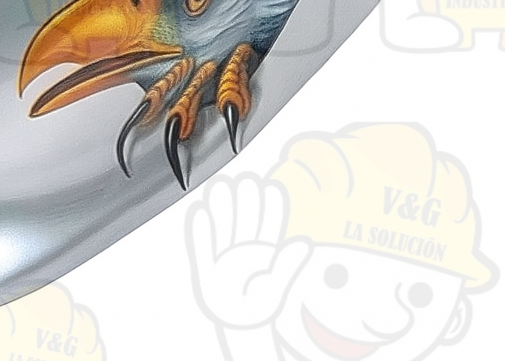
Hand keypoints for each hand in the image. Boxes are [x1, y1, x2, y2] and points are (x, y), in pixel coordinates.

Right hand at [186, 174, 309, 328]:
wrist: (238, 324)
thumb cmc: (258, 305)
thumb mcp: (277, 288)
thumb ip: (288, 265)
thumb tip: (303, 243)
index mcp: (264, 249)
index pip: (268, 222)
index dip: (270, 205)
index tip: (271, 187)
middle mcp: (243, 246)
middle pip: (244, 218)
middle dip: (245, 199)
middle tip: (246, 180)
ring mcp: (224, 253)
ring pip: (223, 225)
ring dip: (221, 206)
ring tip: (221, 185)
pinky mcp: (207, 267)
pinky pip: (203, 246)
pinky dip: (201, 230)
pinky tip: (201, 213)